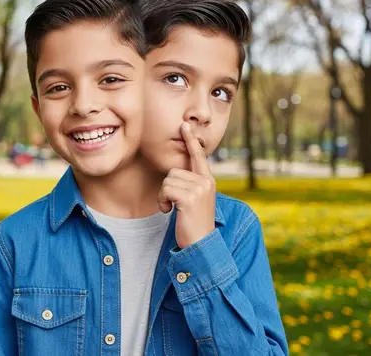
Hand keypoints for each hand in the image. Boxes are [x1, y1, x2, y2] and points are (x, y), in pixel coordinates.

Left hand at [158, 122, 215, 248]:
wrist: (201, 245)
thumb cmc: (193, 223)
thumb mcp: (195, 200)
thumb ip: (190, 184)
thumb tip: (175, 173)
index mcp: (208, 180)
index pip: (198, 155)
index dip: (190, 140)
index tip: (184, 125)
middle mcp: (206, 181)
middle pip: (173, 171)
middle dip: (167, 188)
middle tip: (173, 204)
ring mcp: (200, 188)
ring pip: (167, 180)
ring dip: (164, 196)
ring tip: (174, 209)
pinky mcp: (190, 197)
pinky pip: (165, 189)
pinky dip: (162, 201)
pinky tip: (170, 212)